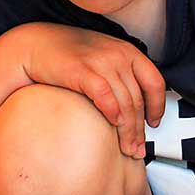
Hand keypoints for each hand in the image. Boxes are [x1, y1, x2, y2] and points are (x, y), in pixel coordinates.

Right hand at [17, 24, 165, 158]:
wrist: (36, 45)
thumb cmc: (69, 55)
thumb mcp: (103, 57)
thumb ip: (121, 74)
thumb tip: (136, 105)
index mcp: (128, 51)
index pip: (155, 82)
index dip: (158, 106)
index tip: (154, 123)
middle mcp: (118, 55)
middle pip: (138, 99)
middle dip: (140, 129)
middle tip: (138, 150)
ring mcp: (101, 62)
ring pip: (125, 103)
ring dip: (128, 131)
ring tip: (127, 149)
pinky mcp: (83, 71)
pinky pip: (106, 97)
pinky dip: (112, 114)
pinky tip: (112, 126)